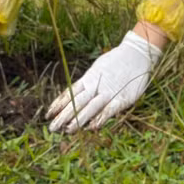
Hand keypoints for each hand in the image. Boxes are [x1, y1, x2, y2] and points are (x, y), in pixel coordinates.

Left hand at [46, 31, 162, 132]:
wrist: (136, 53)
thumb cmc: (117, 61)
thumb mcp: (98, 68)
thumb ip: (90, 81)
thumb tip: (80, 92)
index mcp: (88, 78)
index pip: (70, 93)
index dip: (58, 104)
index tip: (48, 114)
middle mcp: (95, 86)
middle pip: (76, 102)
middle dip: (63, 116)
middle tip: (52, 128)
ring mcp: (108, 92)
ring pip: (89, 107)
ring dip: (78, 120)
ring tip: (67, 131)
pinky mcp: (122, 98)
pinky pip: (108, 110)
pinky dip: (100, 118)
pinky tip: (91, 128)